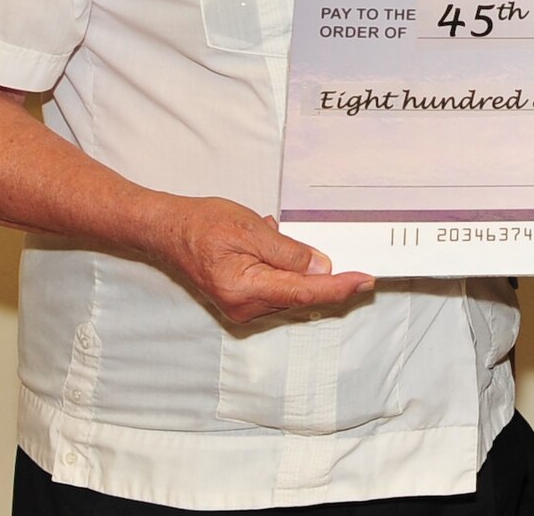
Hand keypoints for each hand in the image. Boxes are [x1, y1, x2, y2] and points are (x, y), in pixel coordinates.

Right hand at [154, 196, 375, 322]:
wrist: (168, 231)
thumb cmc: (202, 225)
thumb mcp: (251, 229)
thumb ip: (288, 252)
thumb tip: (321, 268)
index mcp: (246, 290)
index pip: (305, 292)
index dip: (339, 287)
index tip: (366, 281)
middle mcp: (245, 307)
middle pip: (301, 295)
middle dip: (319, 272)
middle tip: (323, 249)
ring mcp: (242, 308)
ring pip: (290, 290)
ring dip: (294, 265)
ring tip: (266, 234)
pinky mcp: (242, 302)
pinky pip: (277, 287)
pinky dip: (281, 267)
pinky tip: (265, 243)